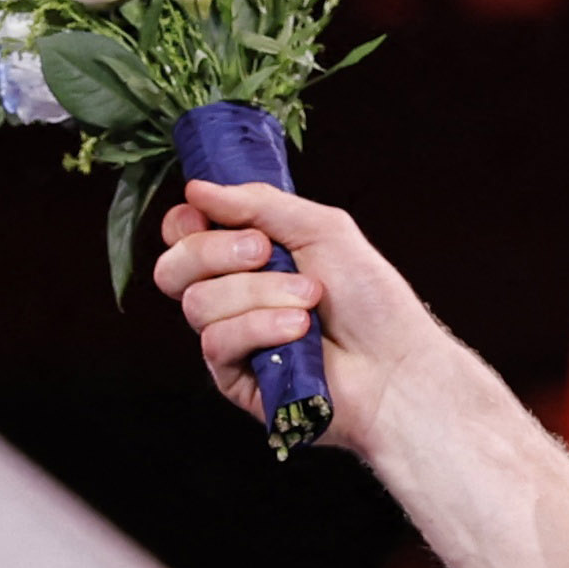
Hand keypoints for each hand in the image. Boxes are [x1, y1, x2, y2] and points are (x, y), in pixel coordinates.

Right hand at [149, 177, 447, 463]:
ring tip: (309, 300)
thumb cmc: (370, 301)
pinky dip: (260, 328)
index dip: (185, 224)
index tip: (207, 214)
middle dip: (213, 251)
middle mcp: (231, 298)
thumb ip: (259, 203)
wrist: (396, 364)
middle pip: (172, 268)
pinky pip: (217, 343)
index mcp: (245, 259)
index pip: (183, 236)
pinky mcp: (234, 379)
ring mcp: (231, 340)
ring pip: (199, 304)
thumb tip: (198, 189)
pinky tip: (297, 332)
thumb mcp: (321, 229)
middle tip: (264, 251)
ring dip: (259, 293)